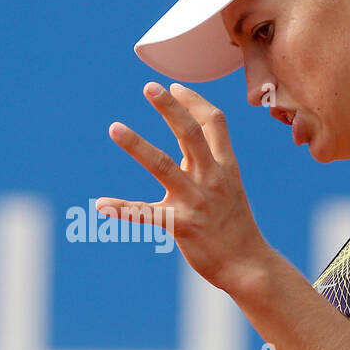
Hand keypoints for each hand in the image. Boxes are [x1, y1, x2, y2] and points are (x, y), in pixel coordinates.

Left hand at [97, 82, 269, 293]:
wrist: (248, 264)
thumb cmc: (235, 224)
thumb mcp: (231, 185)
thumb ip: (213, 160)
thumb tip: (197, 133)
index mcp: (225, 166)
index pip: (213, 122)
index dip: (193, 101)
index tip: (173, 85)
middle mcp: (211, 178)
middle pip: (190, 133)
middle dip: (170, 108)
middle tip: (150, 86)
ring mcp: (196, 201)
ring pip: (163, 165)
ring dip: (137, 145)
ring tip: (115, 127)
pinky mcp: (182, 226)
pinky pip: (146, 214)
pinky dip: (122, 209)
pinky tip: (101, 205)